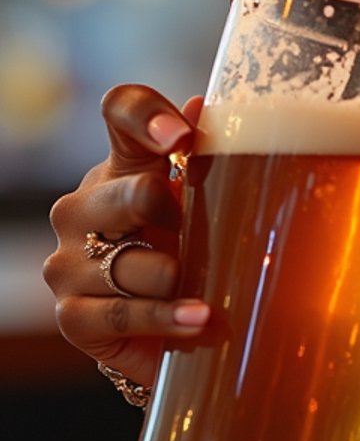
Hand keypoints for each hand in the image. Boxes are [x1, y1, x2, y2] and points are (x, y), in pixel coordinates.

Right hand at [44, 84, 209, 389]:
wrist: (159, 334)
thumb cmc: (183, 256)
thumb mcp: (201, 209)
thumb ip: (203, 161)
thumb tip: (204, 106)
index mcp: (119, 167)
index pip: (119, 111)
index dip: (146, 115)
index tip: (181, 136)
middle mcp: (82, 209)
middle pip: (128, 193)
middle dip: (168, 212)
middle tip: (192, 230)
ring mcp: (69, 263)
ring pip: (129, 262)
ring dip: (175, 278)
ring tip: (210, 297)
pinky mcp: (72, 316)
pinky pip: (122, 313)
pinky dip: (166, 317)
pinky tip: (197, 318)